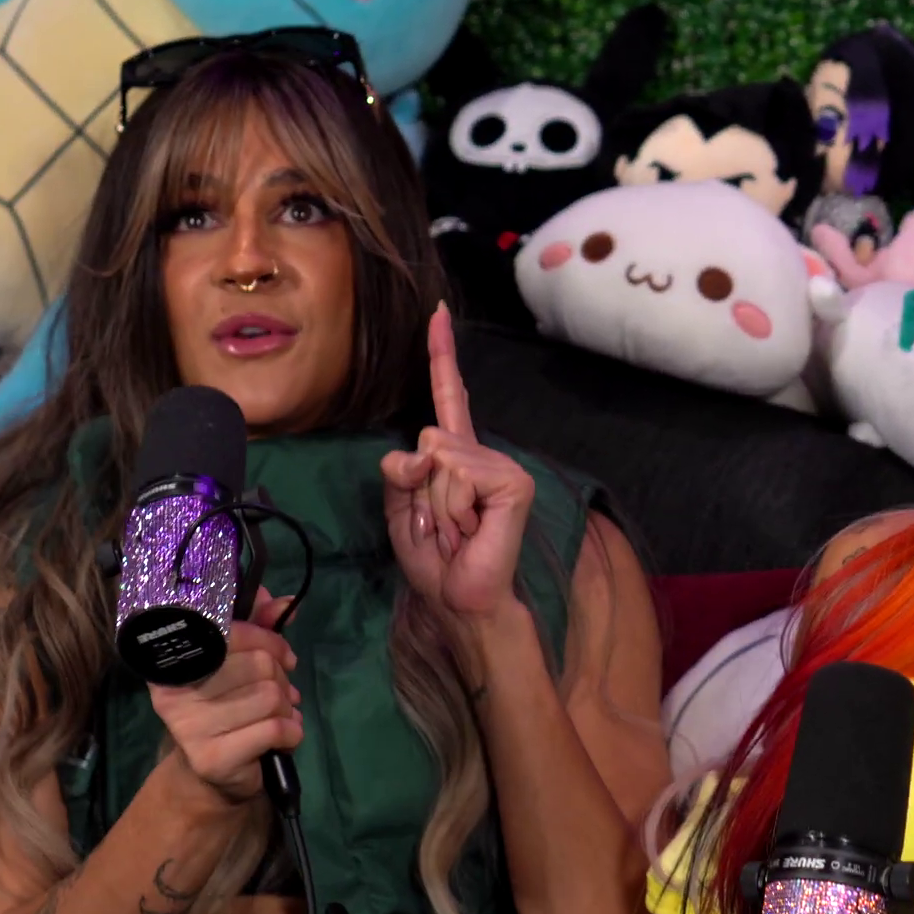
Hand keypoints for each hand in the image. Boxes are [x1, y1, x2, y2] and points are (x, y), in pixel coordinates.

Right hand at [149, 587, 301, 803]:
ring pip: (271, 697)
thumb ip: (258, 629)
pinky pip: (274, 729)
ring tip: (277, 717)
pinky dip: (291, 732)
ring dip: (287, 708)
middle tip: (278, 695)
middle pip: (259, 664)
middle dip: (281, 679)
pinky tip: (281, 738)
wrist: (213, 773)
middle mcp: (174, 693)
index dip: (270, 640)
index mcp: (176, 663)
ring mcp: (189, 728)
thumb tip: (285, 602)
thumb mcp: (240, 663)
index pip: (233, 632)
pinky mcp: (213, 758)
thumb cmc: (227, 707)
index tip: (283, 656)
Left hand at [382, 303, 536, 621]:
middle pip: (427, 442)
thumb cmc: (435, 561)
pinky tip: (474, 526)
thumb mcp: (400, 512)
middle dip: (418, 488)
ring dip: (437, 504)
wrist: (462, 600)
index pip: (448, 396)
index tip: (438, 313)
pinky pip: (462, 472)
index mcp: (455, 456)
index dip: (442, 354)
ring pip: (440, 458)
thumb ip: (400, 474)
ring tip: (458, 530)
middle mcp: (480, 453)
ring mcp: (500, 466)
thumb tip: (423, 450)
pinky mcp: (513, 483)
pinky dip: (456, 505)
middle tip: (442, 525)